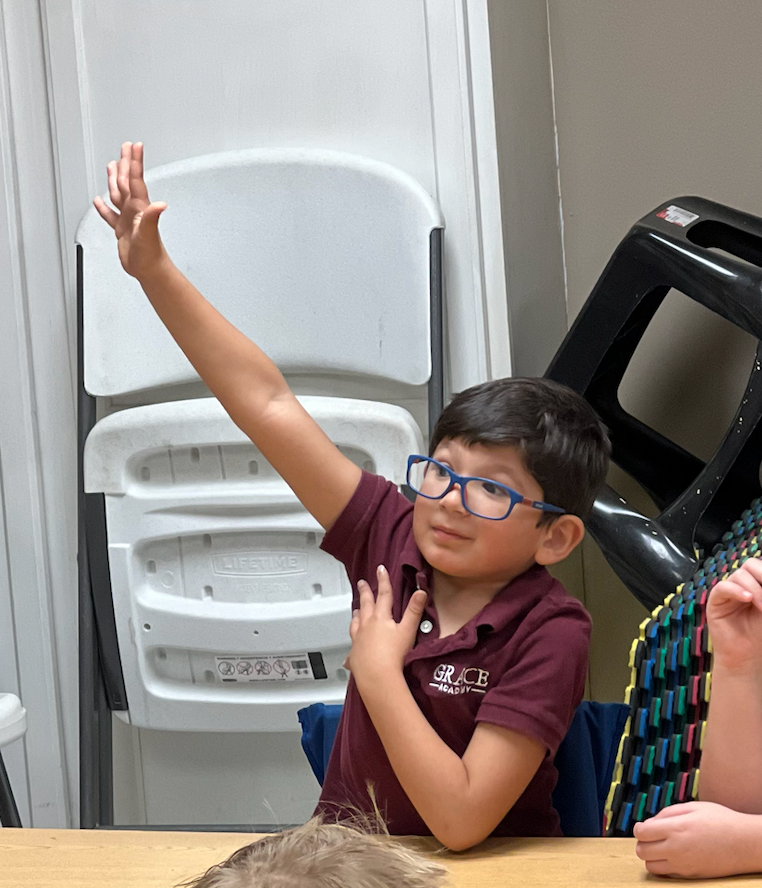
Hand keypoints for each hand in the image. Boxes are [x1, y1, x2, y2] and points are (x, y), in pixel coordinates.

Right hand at [93, 141, 169, 281]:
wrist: (149, 270)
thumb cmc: (151, 255)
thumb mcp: (148, 234)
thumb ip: (152, 218)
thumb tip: (160, 205)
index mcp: (139, 208)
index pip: (135, 180)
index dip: (135, 162)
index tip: (135, 146)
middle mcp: (134, 211)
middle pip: (127, 181)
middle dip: (126, 163)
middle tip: (125, 147)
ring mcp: (127, 220)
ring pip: (118, 194)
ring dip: (115, 180)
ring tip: (112, 166)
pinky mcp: (122, 231)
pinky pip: (110, 215)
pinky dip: (103, 208)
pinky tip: (99, 202)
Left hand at [346, 565, 426, 687]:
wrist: (377, 676)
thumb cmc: (394, 654)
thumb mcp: (408, 631)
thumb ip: (414, 611)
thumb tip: (421, 591)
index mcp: (380, 617)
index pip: (383, 594)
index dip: (383, 580)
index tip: (380, 569)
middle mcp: (366, 625)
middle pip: (365, 604)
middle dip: (365, 592)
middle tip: (361, 583)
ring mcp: (358, 639)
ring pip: (356, 622)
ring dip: (357, 614)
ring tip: (356, 610)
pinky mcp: (354, 654)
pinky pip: (352, 646)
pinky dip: (352, 643)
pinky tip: (350, 650)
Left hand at [634, 801, 761, 877]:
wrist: (745, 843)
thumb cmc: (720, 820)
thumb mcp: (692, 807)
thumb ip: (667, 813)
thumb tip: (649, 823)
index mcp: (675, 828)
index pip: (641, 833)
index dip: (639, 828)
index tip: (644, 826)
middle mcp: (677, 849)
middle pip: (642, 851)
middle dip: (642, 843)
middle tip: (651, 837)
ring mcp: (684, 865)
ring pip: (651, 867)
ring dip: (651, 857)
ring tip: (661, 848)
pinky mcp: (691, 876)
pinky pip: (667, 875)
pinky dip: (664, 867)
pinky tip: (673, 857)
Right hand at [707, 558, 761, 672]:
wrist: (746, 656)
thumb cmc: (760, 634)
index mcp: (756, 585)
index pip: (760, 568)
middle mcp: (742, 585)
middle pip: (751, 565)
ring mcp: (728, 591)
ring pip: (739, 575)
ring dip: (755, 590)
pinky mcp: (716, 600)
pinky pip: (723, 587)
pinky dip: (736, 590)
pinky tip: (747, 599)